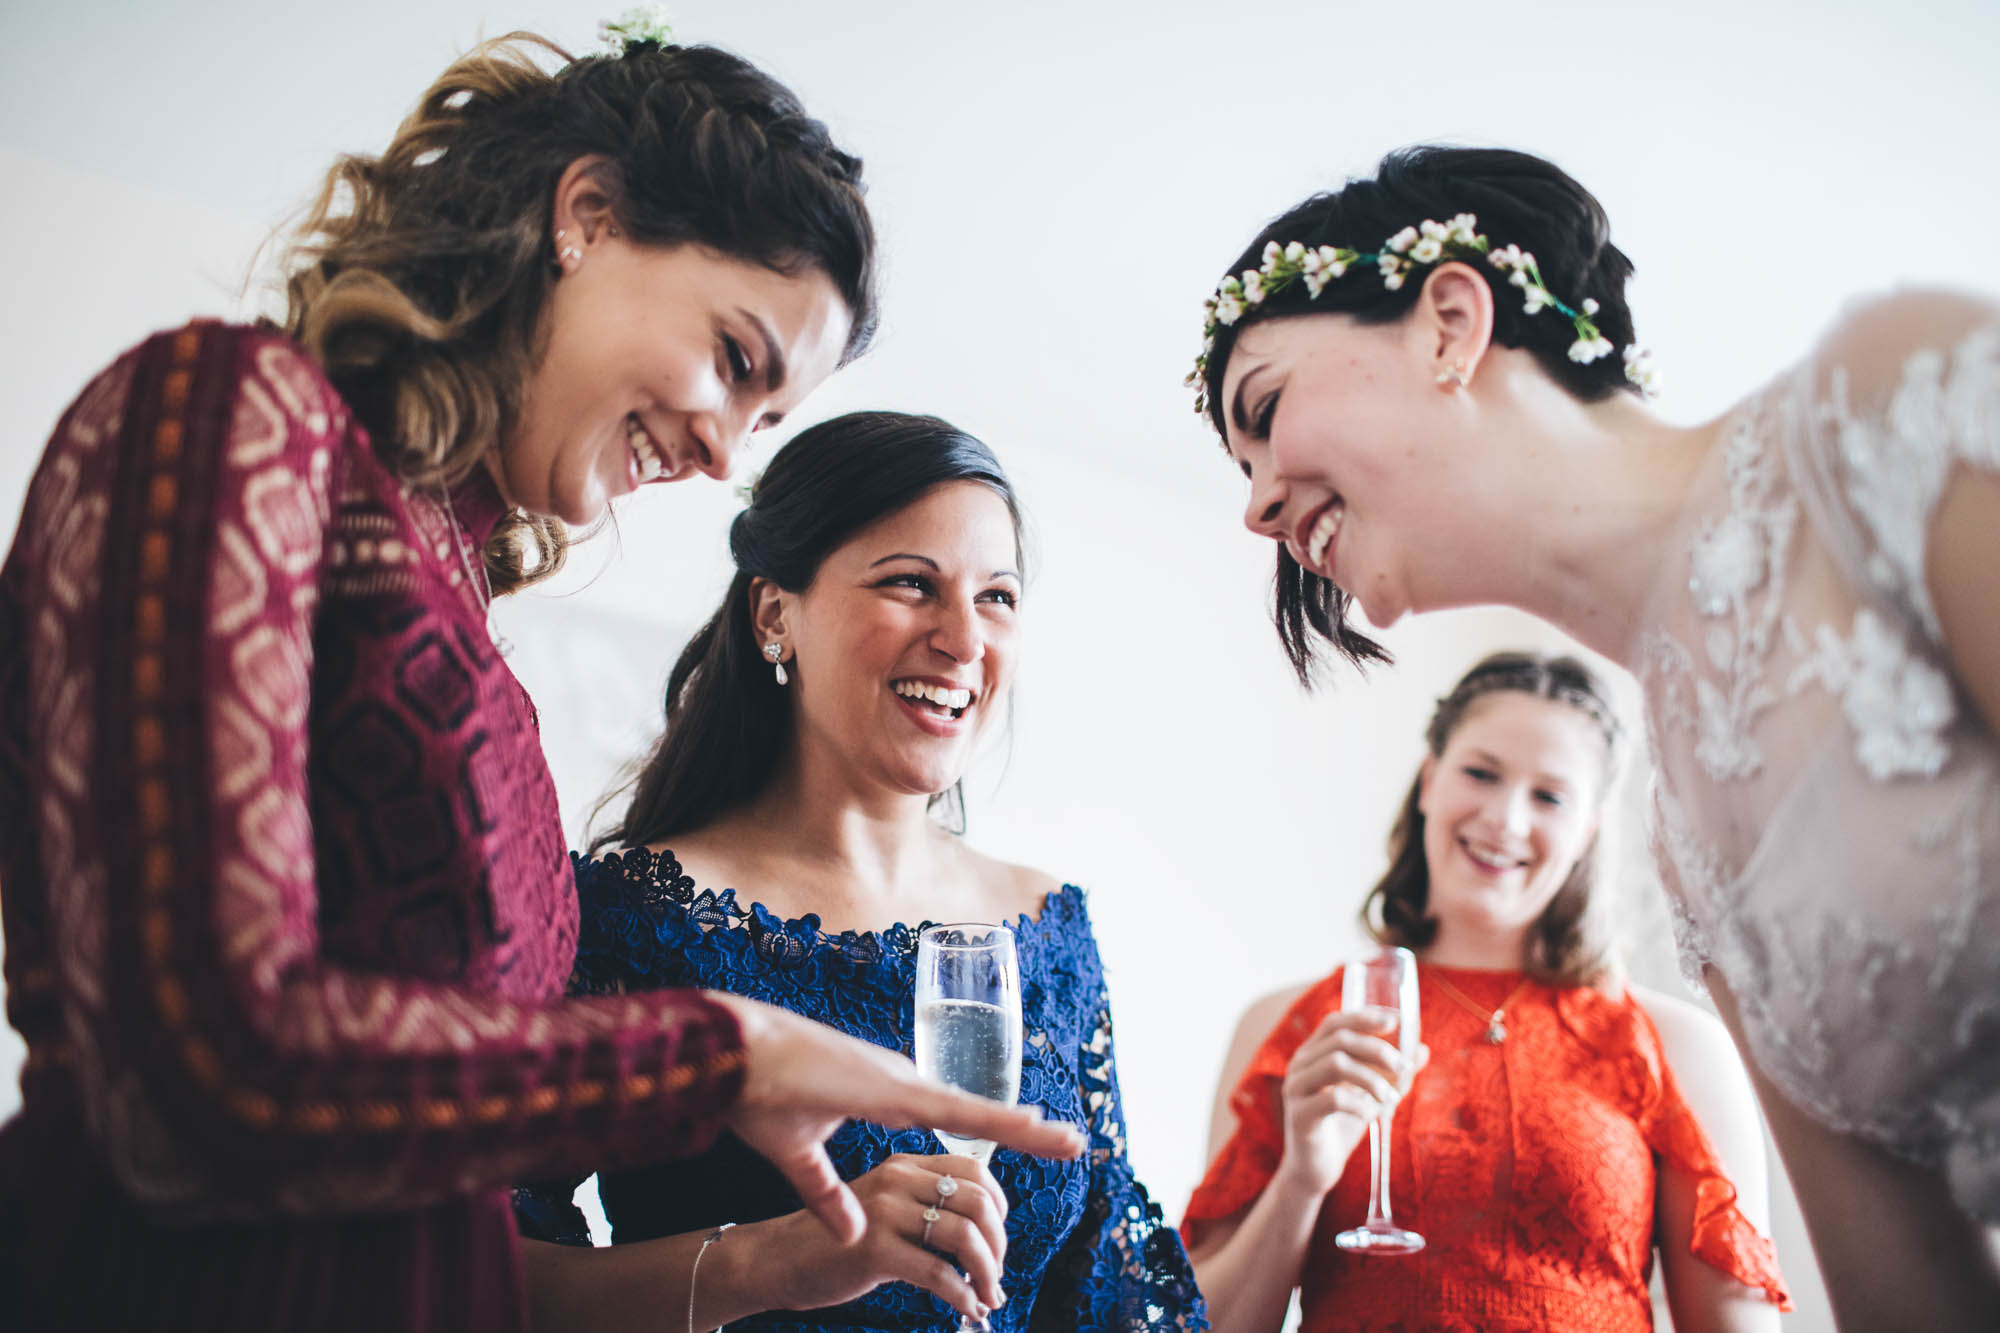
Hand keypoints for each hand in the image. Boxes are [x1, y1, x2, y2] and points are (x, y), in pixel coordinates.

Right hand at [704, 992, 1082, 1242]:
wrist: (730, 1061)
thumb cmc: (756, 1098)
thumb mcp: (800, 1157)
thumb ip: (827, 1193)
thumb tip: (850, 1229)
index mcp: (882, 1092)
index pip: (947, 1113)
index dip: (985, 1127)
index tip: (1022, 1134)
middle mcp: (901, 1083)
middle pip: (974, 1110)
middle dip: (1021, 1128)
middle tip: (1069, 1141)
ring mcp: (901, 1083)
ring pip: (978, 1110)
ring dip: (1024, 1127)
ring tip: (1069, 1141)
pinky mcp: (893, 1091)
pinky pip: (957, 1111)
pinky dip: (997, 1120)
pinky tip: (1030, 1126)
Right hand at [758, 1152, 1009, 1324]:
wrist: (779, 1259)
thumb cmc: (835, 1238)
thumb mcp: (882, 1206)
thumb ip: (923, 1207)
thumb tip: (983, 1234)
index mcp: (904, 1165)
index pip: (974, 1169)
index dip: (999, 1205)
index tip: (999, 1236)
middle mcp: (897, 1181)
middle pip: (977, 1201)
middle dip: (998, 1243)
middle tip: (996, 1273)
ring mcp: (885, 1213)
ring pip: (963, 1237)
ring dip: (986, 1272)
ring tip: (986, 1295)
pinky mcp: (874, 1250)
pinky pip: (938, 1273)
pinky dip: (962, 1295)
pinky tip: (966, 1307)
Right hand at [1274, 1009, 1426, 1195]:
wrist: (1316, 1170)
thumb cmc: (1342, 1127)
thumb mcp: (1371, 1096)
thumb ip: (1392, 1074)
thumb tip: (1422, 1050)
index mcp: (1312, 1055)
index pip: (1335, 1023)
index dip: (1363, 1017)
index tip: (1395, 1020)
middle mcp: (1299, 1066)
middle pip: (1339, 1040)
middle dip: (1377, 1050)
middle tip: (1402, 1068)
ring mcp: (1296, 1090)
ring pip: (1336, 1063)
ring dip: (1372, 1078)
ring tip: (1389, 1098)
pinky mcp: (1300, 1116)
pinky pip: (1333, 1099)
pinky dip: (1360, 1104)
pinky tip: (1371, 1116)